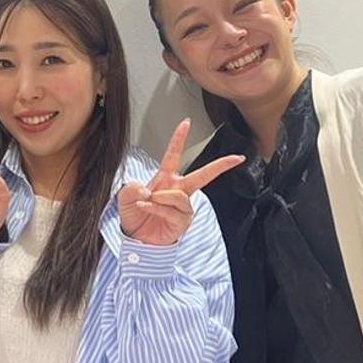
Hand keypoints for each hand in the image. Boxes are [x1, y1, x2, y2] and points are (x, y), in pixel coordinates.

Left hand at [117, 120, 243, 245]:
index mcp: (166, 179)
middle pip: (203, 175)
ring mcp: (183, 207)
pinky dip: (156, 208)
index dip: (179, 138)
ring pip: (179, 195)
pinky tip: (146, 208)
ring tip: (147, 202)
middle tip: (236, 157)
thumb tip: (146, 190)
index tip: (186, 122)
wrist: (136, 239)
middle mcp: (178, 191)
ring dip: (160, 198)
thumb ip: (131, 188)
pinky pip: (171, 211)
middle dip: (220, 165)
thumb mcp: (125, 198)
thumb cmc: (135, 216)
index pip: (173, 155)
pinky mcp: (183, 222)